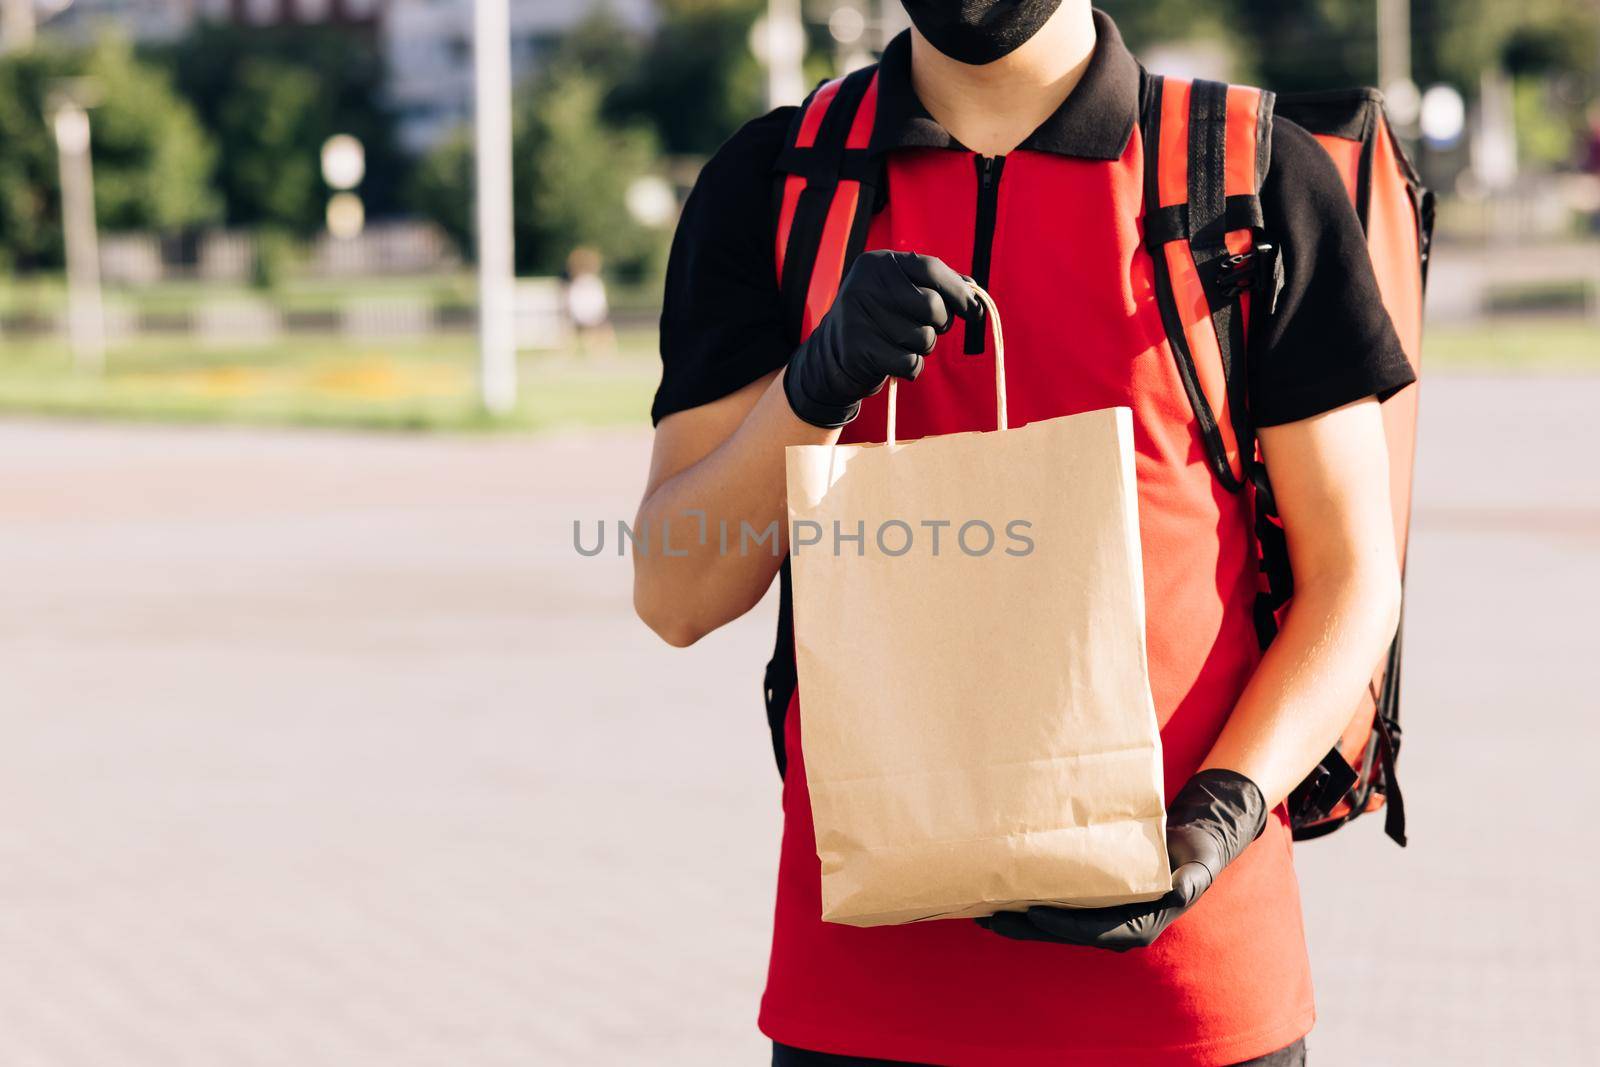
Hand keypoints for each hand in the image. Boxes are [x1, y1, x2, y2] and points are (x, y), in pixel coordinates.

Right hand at [783, 251, 979, 427]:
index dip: (958, 291)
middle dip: (940, 323)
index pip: (930, 268)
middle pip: (931, 305)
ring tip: (903, 343)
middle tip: (929, 328)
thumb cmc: (880, 319)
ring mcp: (858, 316)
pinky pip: (910, 362)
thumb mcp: (900, 292)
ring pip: (924, 337)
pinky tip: (894, 361)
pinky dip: (912, 367)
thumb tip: (974, 293)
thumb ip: (936, 286)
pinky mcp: (858, 349)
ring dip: (924, 347)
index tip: (974, 311)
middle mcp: (864, 284)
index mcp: (878, 263)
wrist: (832, 355)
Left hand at [976, 769, 1267, 951]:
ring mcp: (1100, 916)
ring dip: (1018, 920)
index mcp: (1139, 926)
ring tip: (982, 910)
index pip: (1094, 931)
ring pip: (1053, 923)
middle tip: (989, 917)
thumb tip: (1181, 890)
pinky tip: (1001, 895)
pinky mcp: (1089, 901)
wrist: (1191, 846)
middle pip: (1063, 932)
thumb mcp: (1197, 867)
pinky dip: (1028, 904)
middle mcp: (1115, 926)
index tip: (1034, 913)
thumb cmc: (1195, 856)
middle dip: (1026, 927)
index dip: (1062, 925)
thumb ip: (1189, 881)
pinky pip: (1055, 907)